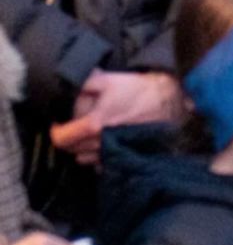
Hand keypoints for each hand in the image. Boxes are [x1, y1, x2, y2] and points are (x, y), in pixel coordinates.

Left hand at [51, 70, 182, 165]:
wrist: (165, 100)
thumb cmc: (135, 89)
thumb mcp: (106, 79)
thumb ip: (83, 84)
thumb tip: (66, 89)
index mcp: (94, 124)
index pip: (62, 138)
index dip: (56, 131)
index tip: (58, 123)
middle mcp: (100, 143)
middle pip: (71, 150)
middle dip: (68, 138)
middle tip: (73, 125)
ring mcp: (112, 153)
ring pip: (83, 159)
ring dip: (81, 148)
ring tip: (87, 134)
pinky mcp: (123, 156)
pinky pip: (100, 165)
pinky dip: (96, 157)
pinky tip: (102, 143)